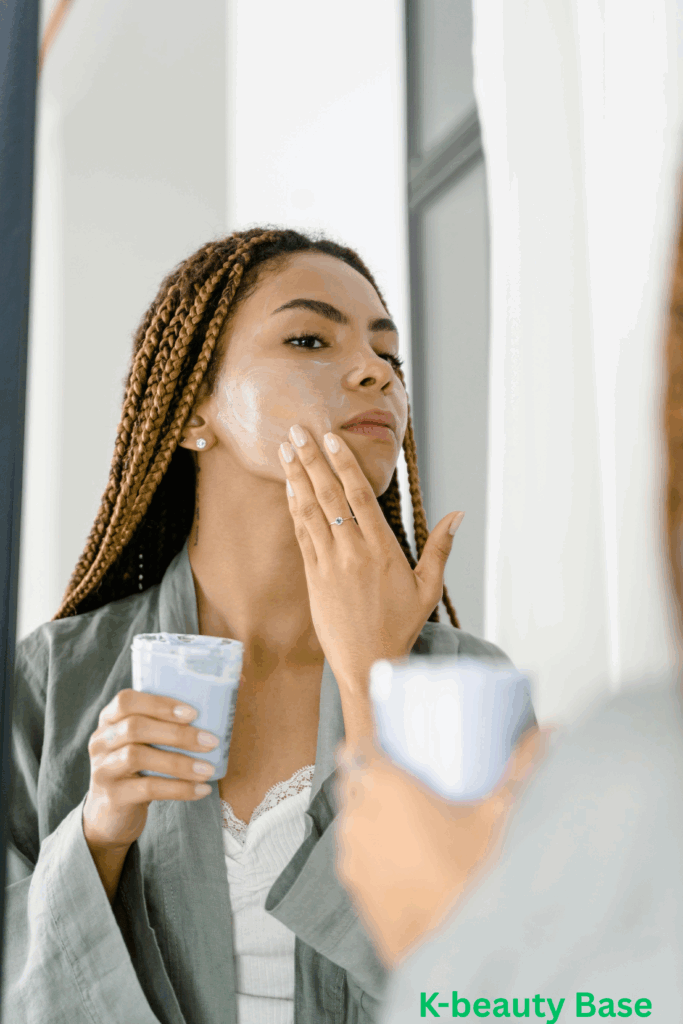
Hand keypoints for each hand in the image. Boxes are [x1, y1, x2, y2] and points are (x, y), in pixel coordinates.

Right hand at [83, 689, 218, 863]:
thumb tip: (213, 715)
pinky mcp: (112, 796)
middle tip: (211, 741)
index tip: (193, 713)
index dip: (159, 704)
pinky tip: (201, 789)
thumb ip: (162, 726)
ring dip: (180, 763)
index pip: (127, 701)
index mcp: (109, 720)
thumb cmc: (138, 769)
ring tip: (208, 769)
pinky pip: (147, 788)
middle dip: (177, 734)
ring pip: (138, 757)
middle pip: (135, 727)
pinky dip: (179, 789)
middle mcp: (101, 741)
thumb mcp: (143, 744)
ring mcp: (102, 769)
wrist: (112, 815)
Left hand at [278, 425, 463, 729]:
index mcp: (382, 549)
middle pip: (328, 495)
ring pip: (309, 511)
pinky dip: (294, 508)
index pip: (359, 495)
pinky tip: (289, 488)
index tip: (330, 438)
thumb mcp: (428, 589)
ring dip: (296, 478)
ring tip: (285, 449)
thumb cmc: (401, 627)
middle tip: (297, 430)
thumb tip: (459, 514)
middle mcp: (352, 551)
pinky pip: (302, 534)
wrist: (368, 665)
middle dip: (312, 460)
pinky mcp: (313, 577)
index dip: (343, 463)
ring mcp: (328, 564)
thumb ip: (440, 548)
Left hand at [335, 728, 549, 966]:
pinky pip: (353, 852)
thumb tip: (550, 735)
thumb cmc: (469, 880)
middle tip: (402, 779)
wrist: (451, 950)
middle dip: (369, 776)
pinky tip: (400, 856)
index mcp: (385, 787)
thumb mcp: (498, 816)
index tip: (389, 744)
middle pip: (351, 780)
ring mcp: (350, 853)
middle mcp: (358, 816)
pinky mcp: (351, 886)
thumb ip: (523, 768)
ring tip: (404, 819)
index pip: (357, 747)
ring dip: (368, 813)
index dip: (370, 743)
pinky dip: (369, 848)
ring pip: (350, 817)